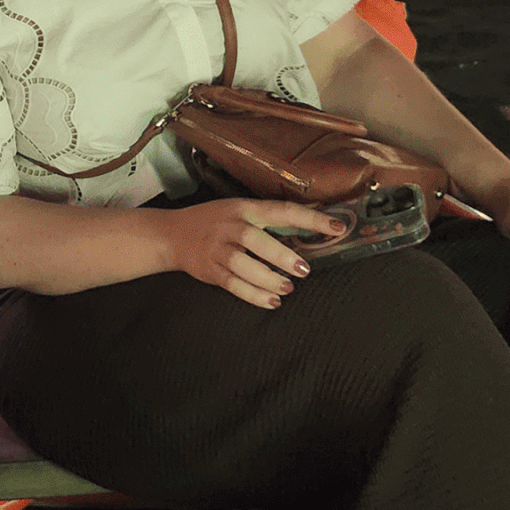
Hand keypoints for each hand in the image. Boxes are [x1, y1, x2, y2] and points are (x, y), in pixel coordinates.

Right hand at [169, 198, 342, 308]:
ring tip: (287, 288)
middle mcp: (230, 227)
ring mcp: (217, 249)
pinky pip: (232, 284)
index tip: (337, 226)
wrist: (172, 234)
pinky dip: (253, 295)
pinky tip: (271, 301)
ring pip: (243, 265)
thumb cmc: (214, 221)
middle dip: (280, 256)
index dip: (311, 218)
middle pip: (255, 239)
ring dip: (268, 279)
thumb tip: (307, 227)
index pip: (281, 211)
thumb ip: (268, 219)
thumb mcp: (239, 210)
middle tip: (303, 269)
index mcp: (244, 208)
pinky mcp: (210, 270)